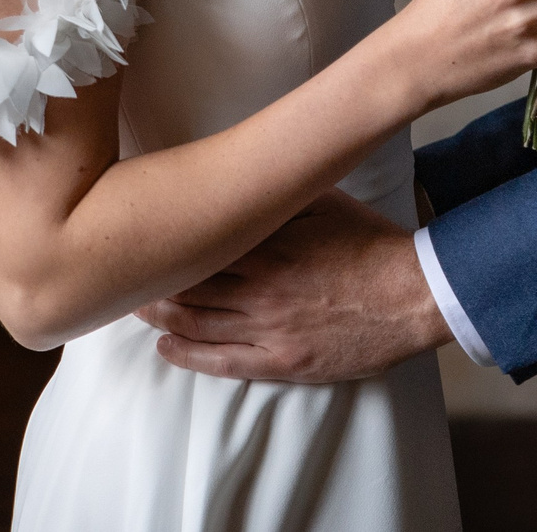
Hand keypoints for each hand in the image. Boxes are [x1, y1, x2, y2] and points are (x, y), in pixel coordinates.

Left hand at [139, 191, 451, 382]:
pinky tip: (166, 346)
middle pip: (187, 284)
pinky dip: (187, 354)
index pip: (198, 242)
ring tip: (136, 305)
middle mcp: (260, 288)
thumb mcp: (324, 201)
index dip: (165, 238)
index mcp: (268, 244)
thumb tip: (243, 176)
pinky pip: (221, 361)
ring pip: (195, 322)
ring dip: (159, 314)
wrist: (414, 295)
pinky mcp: (282, 361)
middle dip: (151, 277)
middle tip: (122, 269)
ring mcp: (269, 328)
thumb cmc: (371, 245)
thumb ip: (280, 194)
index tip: (140, 230)